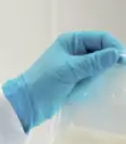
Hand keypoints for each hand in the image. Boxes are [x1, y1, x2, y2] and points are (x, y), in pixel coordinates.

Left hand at [2, 31, 124, 132]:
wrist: (27, 104)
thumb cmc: (45, 82)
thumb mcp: (71, 70)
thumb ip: (94, 62)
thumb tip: (117, 54)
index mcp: (71, 41)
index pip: (101, 38)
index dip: (114, 47)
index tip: (123, 61)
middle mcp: (74, 51)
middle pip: (101, 52)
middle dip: (110, 61)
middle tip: (119, 73)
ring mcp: (74, 67)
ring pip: (98, 66)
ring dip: (103, 74)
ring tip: (109, 81)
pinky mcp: (73, 81)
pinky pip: (91, 78)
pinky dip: (96, 82)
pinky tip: (100, 87)